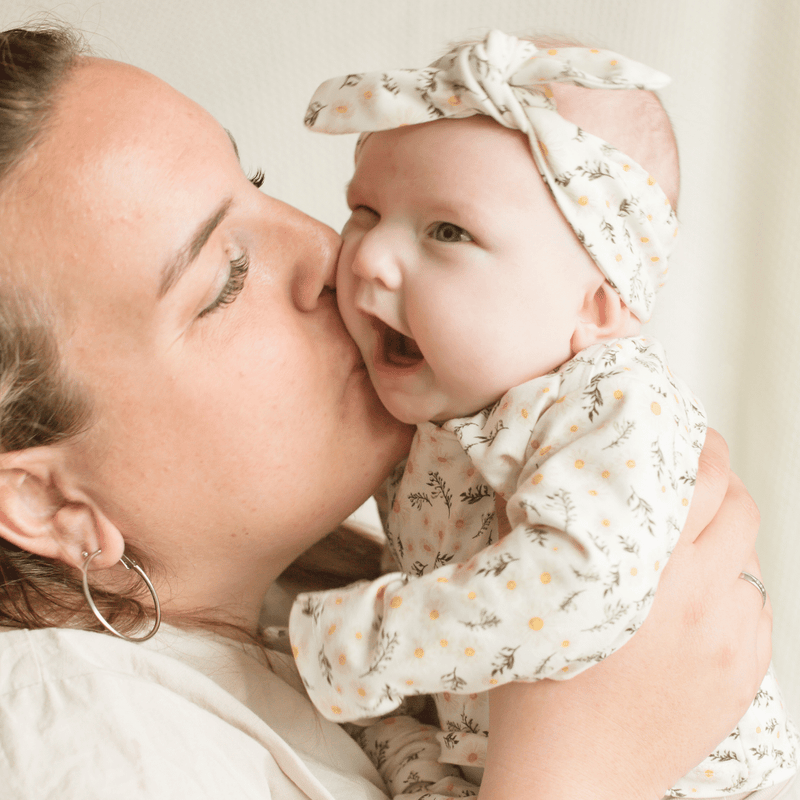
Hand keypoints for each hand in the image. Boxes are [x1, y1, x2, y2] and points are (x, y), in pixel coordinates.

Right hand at [480, 429, 769, 799]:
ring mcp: (731, 643)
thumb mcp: (531, 596)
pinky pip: (757, 609)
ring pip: (753, 559)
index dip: (700, 448)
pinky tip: (703, 594)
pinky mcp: (744, 677)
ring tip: (695, 536)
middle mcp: (702, 603)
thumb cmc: (540, 690)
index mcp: (650, 575)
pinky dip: (736, 588)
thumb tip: (539, 472)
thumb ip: (536, 526)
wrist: (574, 780)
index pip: (701, 484)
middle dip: (723, 479)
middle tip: (697, 468)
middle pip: (741, 511)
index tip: (689, 433)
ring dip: (729, 536)